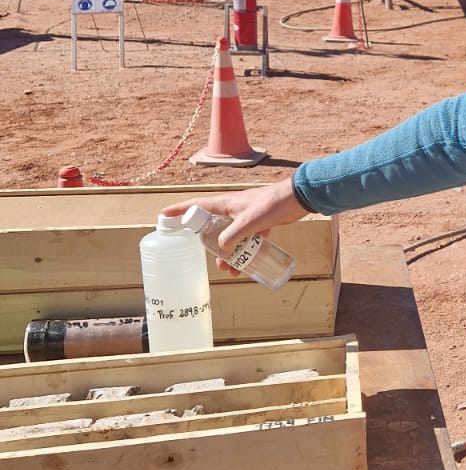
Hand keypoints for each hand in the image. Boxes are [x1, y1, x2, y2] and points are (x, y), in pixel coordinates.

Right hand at [161, 179, 305, 267]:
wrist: (297, 199)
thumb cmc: (272, 205)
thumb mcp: (248, 222)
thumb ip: (233, 236)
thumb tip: (222, 251)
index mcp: (225, 204)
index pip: (196, 206)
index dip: (179, 211)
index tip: (164, 215)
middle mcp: (232, 210)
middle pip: (214, 229)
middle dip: (212, 248)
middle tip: (216, 264)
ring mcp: (246, 217)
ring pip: (231, 238)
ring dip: (231, 254)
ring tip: (234, 271)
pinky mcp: (259, 223)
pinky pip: (248, 240)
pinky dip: (247, 252)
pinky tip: (250, 265)